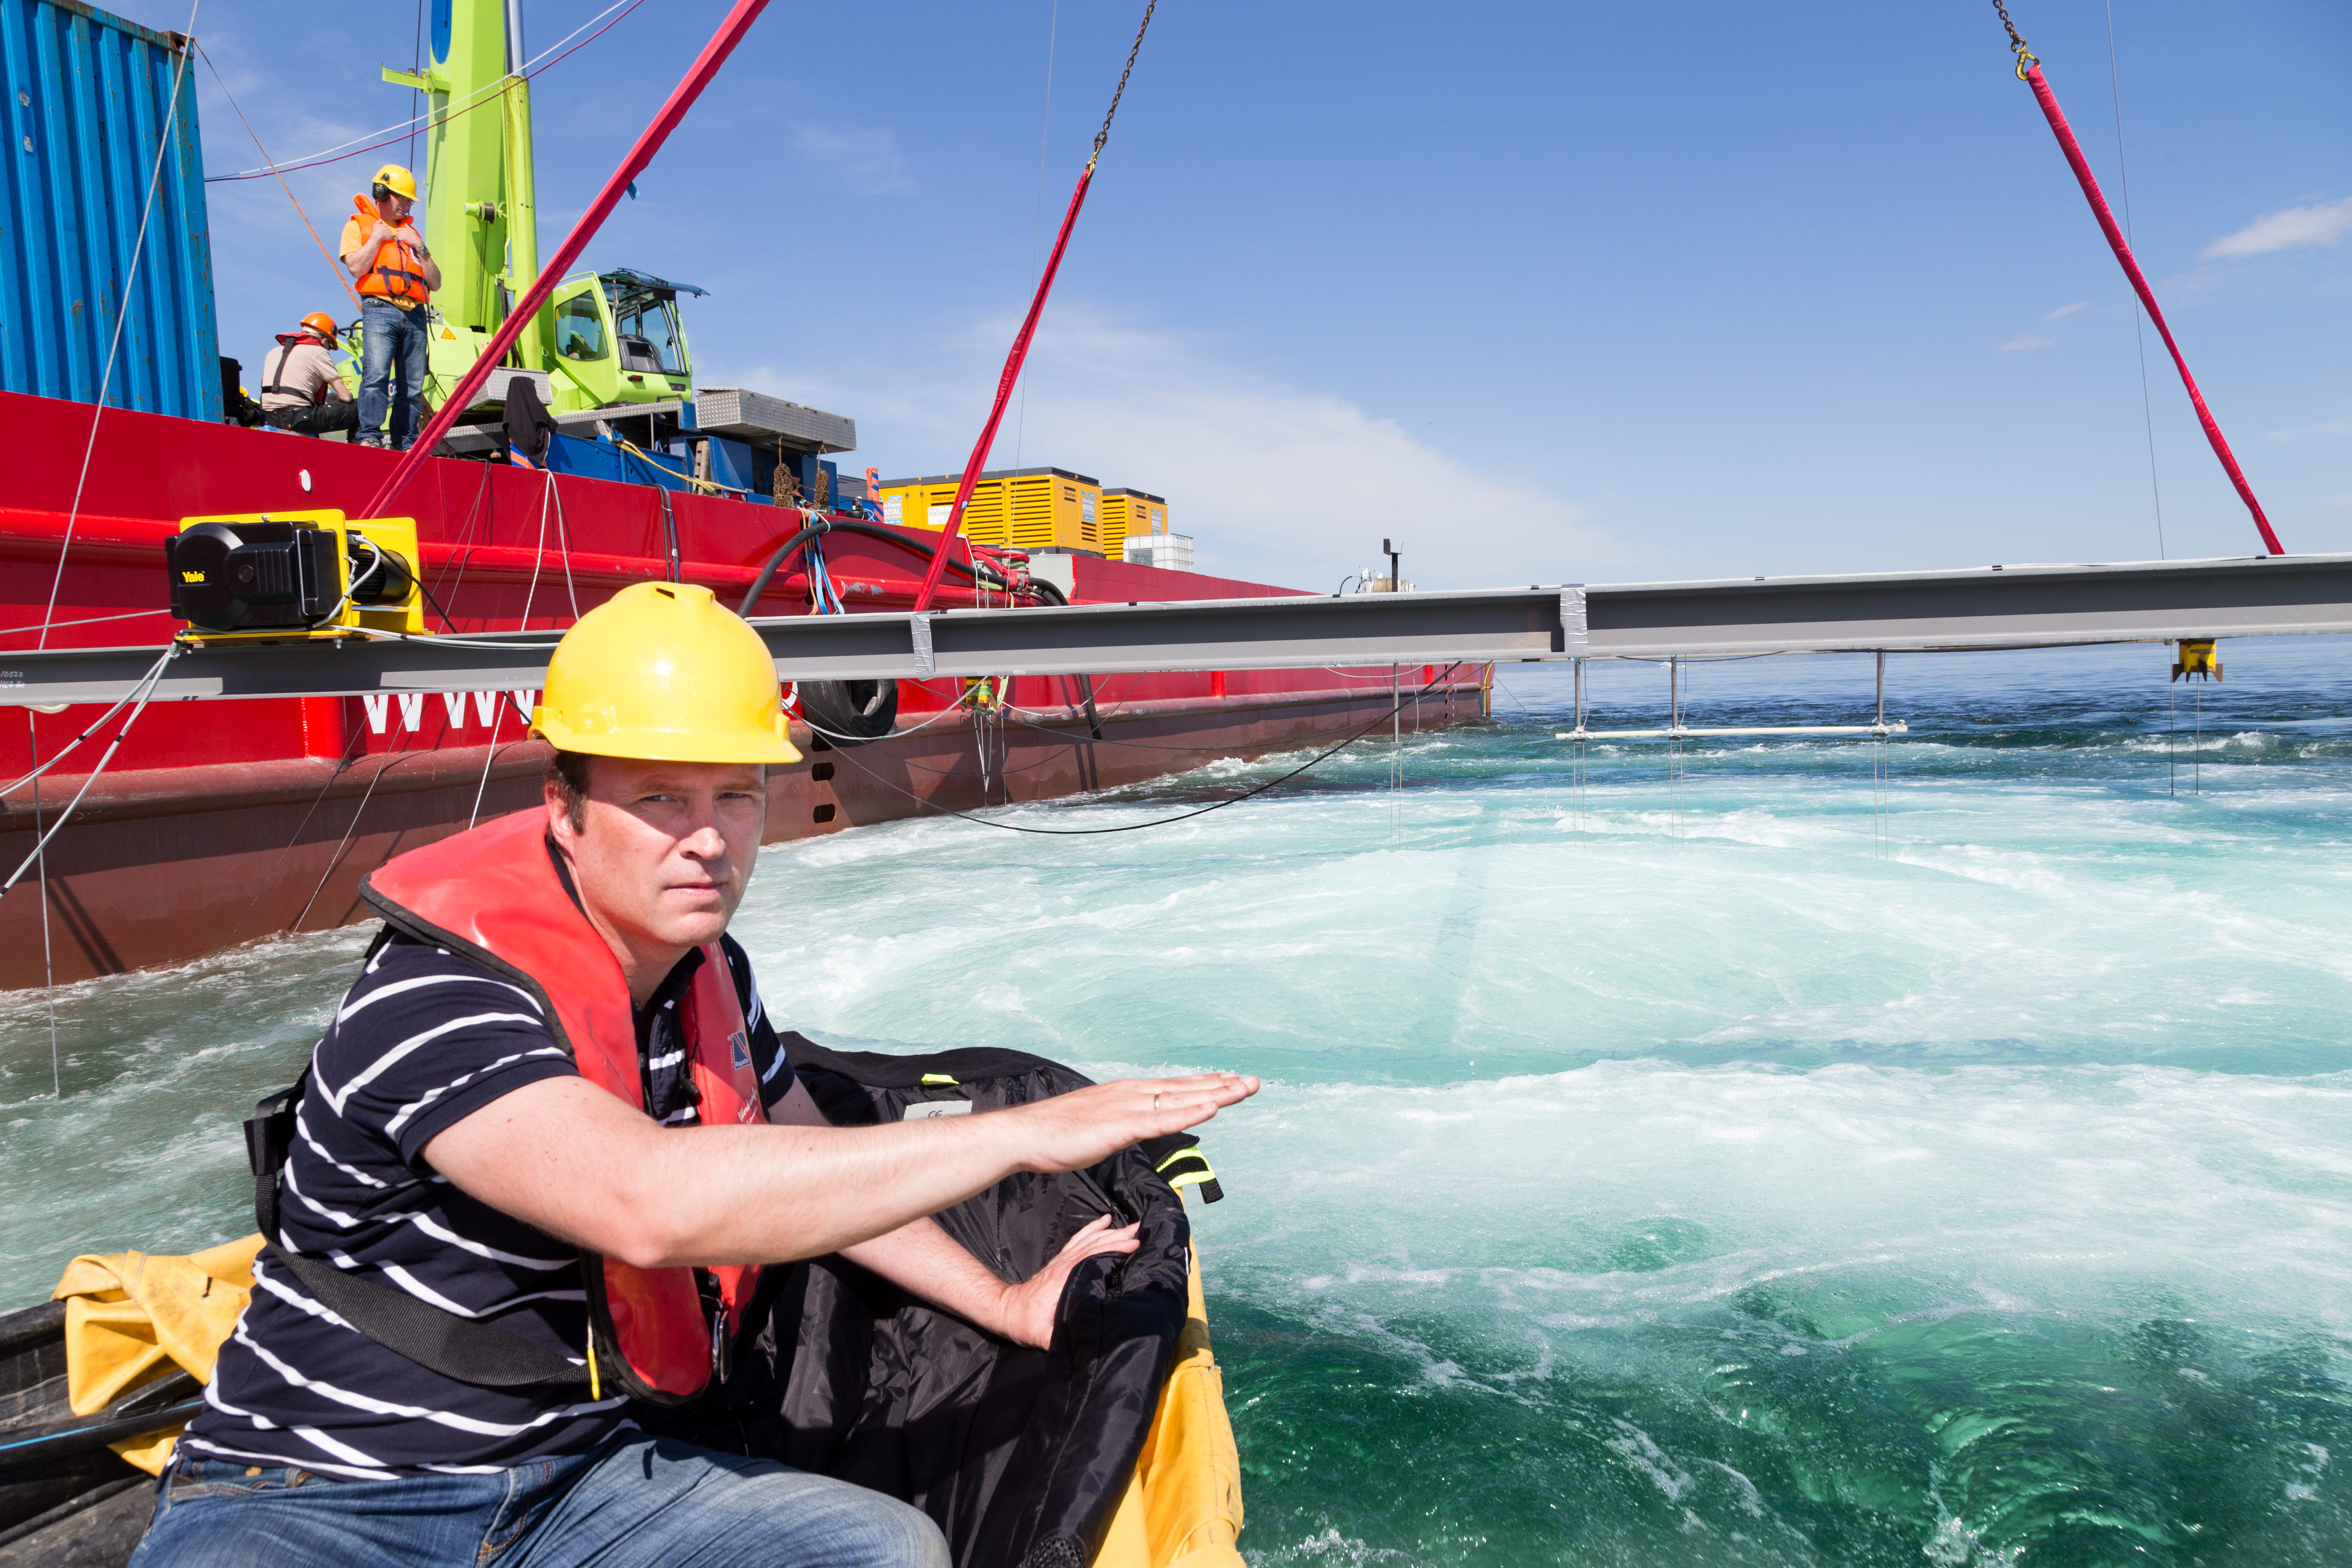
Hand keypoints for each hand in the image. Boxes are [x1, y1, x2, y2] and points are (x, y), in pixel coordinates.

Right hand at [369, 220, 396, 245]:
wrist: (377, 235)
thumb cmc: (376, 230)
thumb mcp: (375, 224)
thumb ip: (378, 221)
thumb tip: (380, 219)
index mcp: (385, 225)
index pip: (386, 226)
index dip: (384, 228)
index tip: (382, 230)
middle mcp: (388, 228)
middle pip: (389, 229)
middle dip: (387, 231)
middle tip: (384, 233)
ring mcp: (390, 231)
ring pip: (391, 232)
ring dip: (389, 234)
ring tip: (386, 236)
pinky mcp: (391, 235)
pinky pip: (393, 236)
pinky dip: (391, 237)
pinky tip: (388, 238)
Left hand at [995, 1214, 1139, 1348]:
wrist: (1006, 1310)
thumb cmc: (1024, 1323)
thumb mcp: (1040, 1336)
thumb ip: (1056, 1338)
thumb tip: (1079, 1343)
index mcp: (1063, 1278)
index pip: (1092, 1257)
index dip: (1113, 1249)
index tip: (1135, 1245)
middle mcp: (1064, 1264)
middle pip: (1095, 1244)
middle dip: (1120, 1236)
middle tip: (1143, 1230)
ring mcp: (1062, 1260)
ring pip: (1090, 1239)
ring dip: (1111, 1231)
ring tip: (1133, 1225)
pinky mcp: (1060, 1261)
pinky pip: (1079, 1239)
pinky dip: (1092, 1228)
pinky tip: (1105, 1221)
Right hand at [1007, 1072, 1257, 1176]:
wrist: (1026, 1135)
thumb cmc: (1056, 1134)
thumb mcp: (1097, 1127)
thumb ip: (1120, 1125)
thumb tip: (1131, 1129)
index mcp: (1126, 1094)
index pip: (1173, 1087)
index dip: (1204, 1084)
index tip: (1230, 1081)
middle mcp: (1131, 1094)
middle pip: (1185, 1088)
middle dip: (1221, 1085)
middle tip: (1252, 1082)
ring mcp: (1127, 1108)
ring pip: (1180, 1100)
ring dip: (1215, 1094)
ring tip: (1243, 1089)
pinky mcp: (1120, 1126)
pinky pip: (1162, 1120)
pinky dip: (1189, 1113)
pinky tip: (1211, 1108)